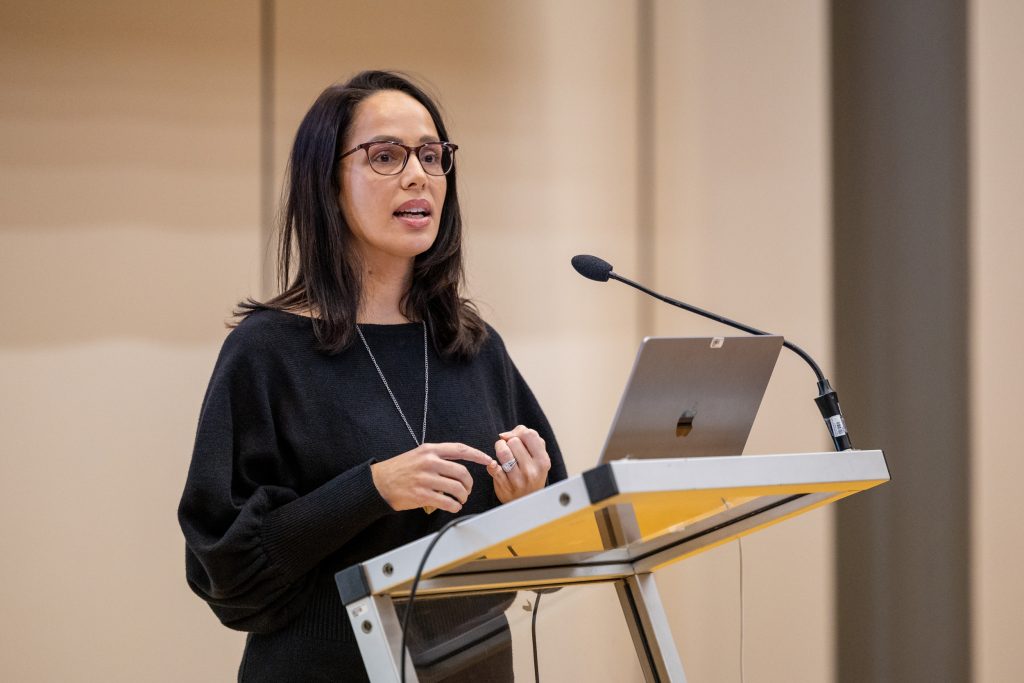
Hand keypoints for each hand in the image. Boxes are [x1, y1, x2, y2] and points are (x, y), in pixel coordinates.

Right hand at [371, 442, 492, 513]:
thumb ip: (438, 457)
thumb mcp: (418, 455)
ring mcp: (425, 479)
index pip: (460, 450)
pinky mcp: (422, 495)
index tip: (487, 460)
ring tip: (460, 499)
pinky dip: (455, 506)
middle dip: (469, 484)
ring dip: (463, 496)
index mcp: (430, 450)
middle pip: (462, 472)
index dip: (477, 455)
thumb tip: (458, 467)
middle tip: (467, 489)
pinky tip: (453, 506)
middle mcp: (429, 462)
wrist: (379, 483)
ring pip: (457, 488)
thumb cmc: (399, 469)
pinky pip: (447, 502)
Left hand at [487, 425, 551, 503]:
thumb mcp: (538, 456)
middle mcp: (532, 470)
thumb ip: (528, 438)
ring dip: (499, 449)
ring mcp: (518, 479)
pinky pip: (493, 468)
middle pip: (513, 441)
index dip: (519, 432)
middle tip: (510, 449)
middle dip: (508, 442)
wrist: (526, 501)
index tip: (516, 438)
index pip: (529, 434)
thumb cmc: (531, 473)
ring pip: (503, 452)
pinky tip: (495, 466)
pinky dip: (492, 464)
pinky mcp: (504, 486)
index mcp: (543, 461)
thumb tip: (504, 435)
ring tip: (501, 454)